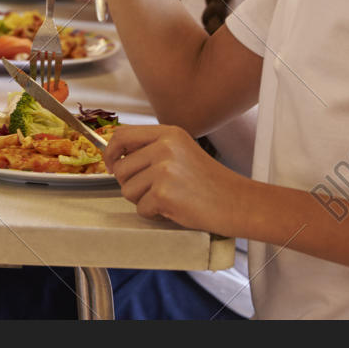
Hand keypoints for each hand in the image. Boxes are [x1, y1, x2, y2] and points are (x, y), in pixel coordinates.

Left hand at [104, 124, 251, 235]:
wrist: (238, 203)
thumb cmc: (211, 182)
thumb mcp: (182, 151)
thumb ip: (152, 149)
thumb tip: (115, 155)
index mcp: (168, 133)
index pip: (122, 135)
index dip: (110, 151)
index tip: (110, 164)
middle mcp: (164, 147)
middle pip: (120, 168)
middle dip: (131, 184)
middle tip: (155, 190)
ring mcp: (164, 170)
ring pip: (126, 190)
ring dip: (143, 200)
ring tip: (169, 198)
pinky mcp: (164, 193)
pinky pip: (141, 209)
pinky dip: (154, 214)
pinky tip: (175, 208)